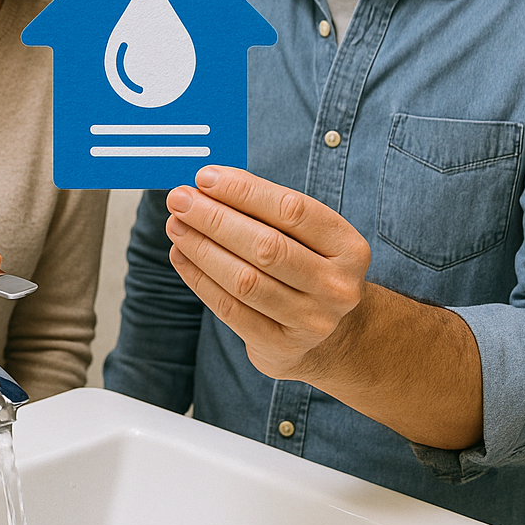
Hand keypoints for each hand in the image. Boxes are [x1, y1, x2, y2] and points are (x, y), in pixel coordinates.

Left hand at [164, 165, 370, 381]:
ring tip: (176, 225)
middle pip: (265, 246)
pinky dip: (199, 279)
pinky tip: (181, 256)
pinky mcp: (281, 347)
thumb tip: (206, 183)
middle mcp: (337, 287)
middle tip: (180, 199)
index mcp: (348, 247)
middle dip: (214, 218)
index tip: (204, 177)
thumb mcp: (306, 235)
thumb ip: (265, 208)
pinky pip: (230, 310)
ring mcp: (312, 322)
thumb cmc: (307, 264)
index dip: (244, 191)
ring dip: (201, 248)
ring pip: (244, 280)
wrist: (333, 334)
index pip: (292, 210)